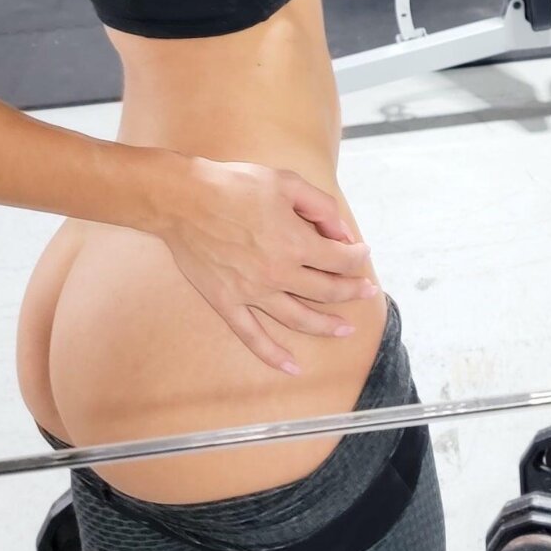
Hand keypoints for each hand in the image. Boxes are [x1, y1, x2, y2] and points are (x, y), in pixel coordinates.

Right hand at [159, 157, 380, 372]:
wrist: (184, 199)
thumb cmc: (235, 185)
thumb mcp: (287, 183)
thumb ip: (321, 207)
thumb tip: (344, 232)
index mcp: (295, 243)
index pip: (339, 259)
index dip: (357, 257)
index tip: (362, 253)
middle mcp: (278, 273)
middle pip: (326, 291)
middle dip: (352, 291)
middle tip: (367, 292)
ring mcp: (252, 292)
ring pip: (298, 319)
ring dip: (326, 326)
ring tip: (345, 330)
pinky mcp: (227, 303)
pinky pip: (253, 336)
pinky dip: (273, 355)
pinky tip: (292, 366)